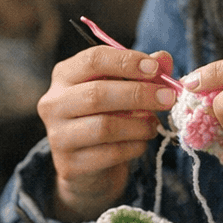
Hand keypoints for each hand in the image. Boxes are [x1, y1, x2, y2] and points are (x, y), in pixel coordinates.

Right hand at [38, 45, 178, 221]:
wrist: (92, 164)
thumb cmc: (110, 114)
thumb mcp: (125, 88)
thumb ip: (144, 73)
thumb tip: (163, 58)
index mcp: (65, 75)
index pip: (92, 60)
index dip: (126, 62)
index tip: (155, 69)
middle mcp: (53, 103)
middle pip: (97, 94)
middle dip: (138, 94)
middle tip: (168, 98)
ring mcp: (57, 136)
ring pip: (103, 127)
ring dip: (139, 125)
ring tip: (154, 124)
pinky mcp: (69, 164)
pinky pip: (109, 153)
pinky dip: (134, 147)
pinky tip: (142, 143)